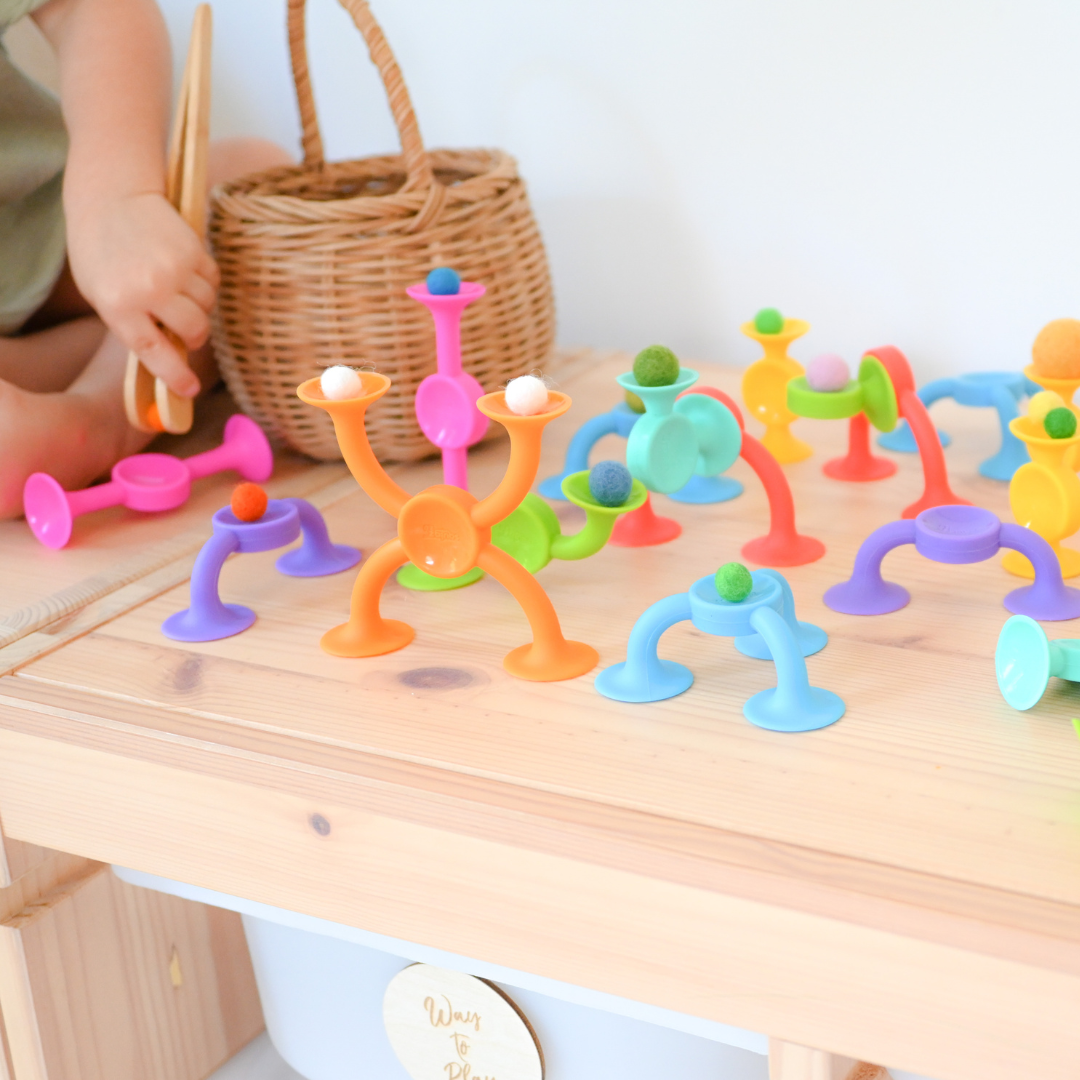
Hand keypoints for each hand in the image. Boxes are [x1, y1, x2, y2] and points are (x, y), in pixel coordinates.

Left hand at [66, 191, 218, 396]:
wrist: (110, 197)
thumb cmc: (101, 253)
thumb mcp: (104, 294)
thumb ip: (134, 323)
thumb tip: (172, 355)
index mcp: (118, 304)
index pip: (155, 351)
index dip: (175, 376)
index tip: (190, 390)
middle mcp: (149, 288)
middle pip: (195, 330)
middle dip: (195, 337)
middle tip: (187, 333)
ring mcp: (174, 268)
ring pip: (208, 307)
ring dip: (200, 307)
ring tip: (179, 293)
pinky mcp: (193, 250)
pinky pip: (213, 282)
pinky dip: (205, 284)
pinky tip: (185, 273)